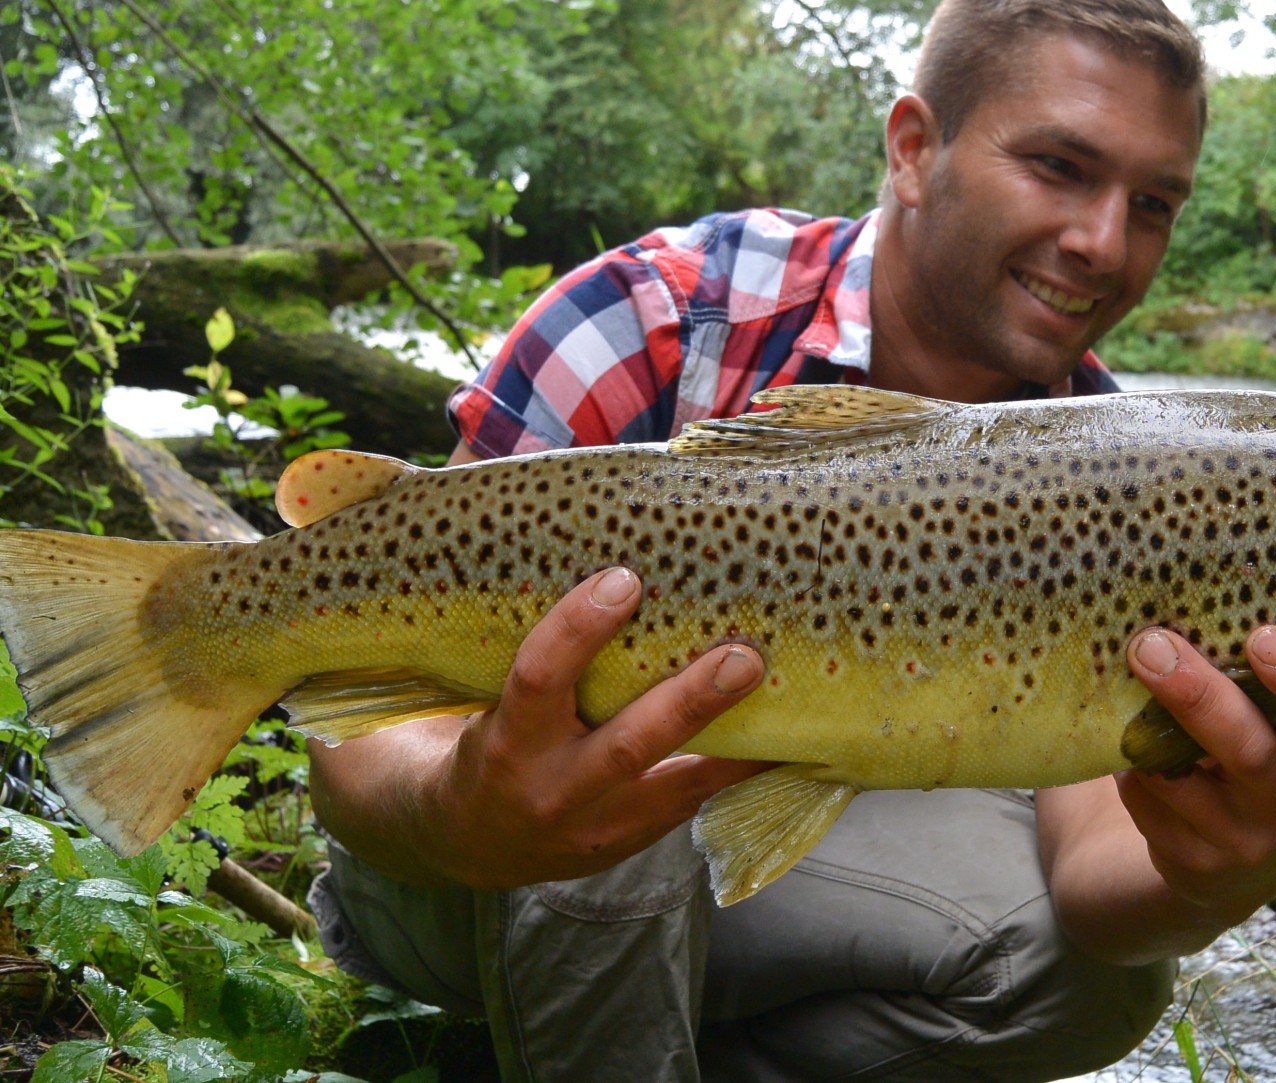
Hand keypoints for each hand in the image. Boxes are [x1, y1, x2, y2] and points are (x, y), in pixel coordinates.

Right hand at [310, 566, 767, 888]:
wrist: (469, 839)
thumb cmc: (484, 727)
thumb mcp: (476, 677)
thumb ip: (502, 590)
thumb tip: (484, 447)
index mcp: (506, 741)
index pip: (539, 679)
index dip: (578, 629)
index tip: (622, 578)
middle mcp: (553, 790)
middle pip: (626, 744)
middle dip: (687, 701)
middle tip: (742, 654)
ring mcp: (601, 827)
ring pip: (678, 784)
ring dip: (738, 740)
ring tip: (790, 694)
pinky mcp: (638, 841)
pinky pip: (699, 803)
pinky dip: (746, 766)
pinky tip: (793, 732)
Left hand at [1112, 624, 1275, 925]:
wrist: (1239, 873)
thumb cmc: (1256, 765)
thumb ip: (1256, 688)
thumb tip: (1191, 605)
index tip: (1265, 635)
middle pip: (1247, 752)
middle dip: (1197, 694)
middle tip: (1151, 645)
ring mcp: (1242, 842)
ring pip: (1178, 778)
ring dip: (1142, 729)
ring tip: (1124, 680)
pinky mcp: (1193, 866)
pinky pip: (1146, 801)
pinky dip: (1128, 765)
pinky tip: (1127, 744)